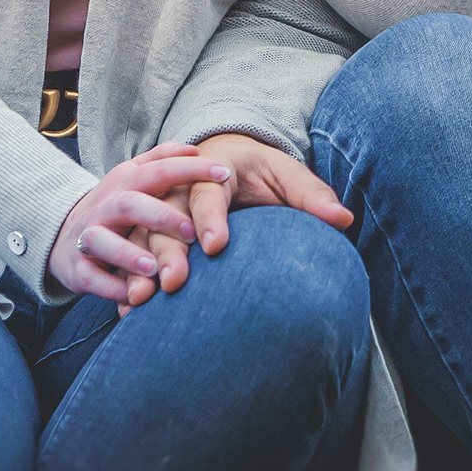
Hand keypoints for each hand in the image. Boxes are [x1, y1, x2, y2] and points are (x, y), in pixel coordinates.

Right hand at [47, 142, 228, 303]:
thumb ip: (161, 160)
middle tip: (191, 232)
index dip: (190, 171)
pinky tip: (131, 295)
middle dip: (160, 216)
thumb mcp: (131, 178)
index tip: (224, 174)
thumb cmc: (113, 206)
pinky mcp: (77, 268)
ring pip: (102, 241)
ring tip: (154, 267)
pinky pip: (91, 277)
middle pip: (129, 204)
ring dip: (128, 254)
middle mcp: (105, 206)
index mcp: (125, 182)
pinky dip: (110, 287)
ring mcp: (87, 237)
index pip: (159, 170)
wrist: (62, 236)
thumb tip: (193, 149)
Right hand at [118, 132, 354, 307]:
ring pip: (143, 236)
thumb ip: (311, 196)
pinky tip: (128, 309)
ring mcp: (160, 211)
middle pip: (167, 217)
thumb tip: (343, 220)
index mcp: (214, 170)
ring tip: (139, 300)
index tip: (215, 246)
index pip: (208, 191)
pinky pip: (132, 253)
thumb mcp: (286, 174)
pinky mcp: (150, 232)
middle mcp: (180, 190)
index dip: (210, 218)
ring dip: (140, 267)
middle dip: (169, 250)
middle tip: (174, 283)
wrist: (226, 161)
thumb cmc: (260, 172)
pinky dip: (128, 278)